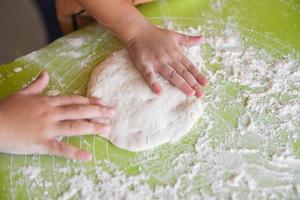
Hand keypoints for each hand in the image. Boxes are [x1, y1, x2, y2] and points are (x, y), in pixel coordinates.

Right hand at [0, 71, 114, 160]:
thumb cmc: (6, 109)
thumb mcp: (22, 93)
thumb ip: (37, 84)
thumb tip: (45, 73)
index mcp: (48, 101)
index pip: (73, 99)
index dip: (90, 100)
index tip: (103, 102)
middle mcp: (51, 113)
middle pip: (79, 111)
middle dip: (98, 111)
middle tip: (113, 113)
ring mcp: (47, 127)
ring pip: (74, 126)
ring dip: (93, 127)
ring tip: (108, 129)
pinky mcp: (41, 142)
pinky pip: (61, 148)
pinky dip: (75, 152)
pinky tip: (88, 156)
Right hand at [126, 24, 207, 96]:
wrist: (137, 30)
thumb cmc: (156, 34)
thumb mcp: (175, 35)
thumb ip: (188, 40)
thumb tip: (203, 38)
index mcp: (176, 52)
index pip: (189, 65)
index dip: (197, 74)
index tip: (205, 83)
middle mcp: (168, 57)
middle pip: (183, 72)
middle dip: (193, 83)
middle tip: (200, 94)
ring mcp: (157, 61)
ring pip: (171, 74)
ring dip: (181, 84)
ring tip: (189, 93)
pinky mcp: (145, 64)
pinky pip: (150, 75)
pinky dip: (154, 83)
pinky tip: (159, 92)